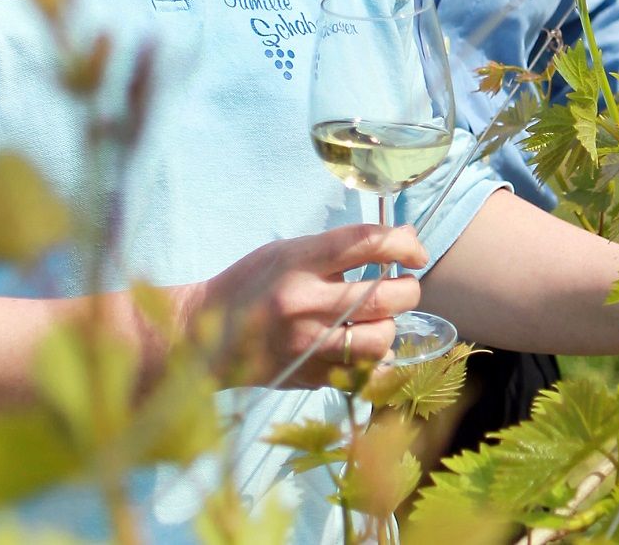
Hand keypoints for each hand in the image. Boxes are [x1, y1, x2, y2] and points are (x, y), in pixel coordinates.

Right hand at [198, 223, 427, 387]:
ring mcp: (307, 344)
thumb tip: (400, 242)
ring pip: (380, 340)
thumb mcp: (288, 251)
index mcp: (299, 261)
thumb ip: (340, 248)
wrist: (204, 334)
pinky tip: (366, 347)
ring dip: (392, 326)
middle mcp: (304, 302)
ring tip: (381, 318)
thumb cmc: (252, 283)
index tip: (415, 250)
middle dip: (408, 289)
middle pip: (384, 296)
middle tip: (404, 285)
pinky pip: (363, 373)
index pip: (365, 243)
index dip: (402, 244)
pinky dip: (375, 360)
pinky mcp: (308, 376)